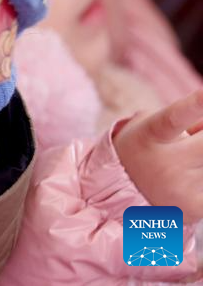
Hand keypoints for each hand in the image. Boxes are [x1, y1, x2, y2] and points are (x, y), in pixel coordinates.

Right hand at [113, 89, 202, 222]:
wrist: (120, 192)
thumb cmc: (146, 146)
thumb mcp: (155, 123)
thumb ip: (192, 119)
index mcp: (151, 135)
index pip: (174, 118)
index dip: (194, 106)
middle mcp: (165, 163)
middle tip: (194, 137)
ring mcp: (181, 187)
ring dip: (202, 158)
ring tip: (186, 161)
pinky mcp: (196, 207)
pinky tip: (191, 177)